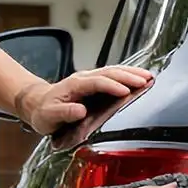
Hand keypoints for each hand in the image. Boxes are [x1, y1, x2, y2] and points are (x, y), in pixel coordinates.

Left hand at [15, 65, 154, 135]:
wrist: (38, 104)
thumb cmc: (44, 112)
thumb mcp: (49, 116)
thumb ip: (64, 113)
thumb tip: (80, 111)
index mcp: (74, 85)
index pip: (96, 82)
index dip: (112, 86)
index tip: (126, 91)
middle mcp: (83, 78)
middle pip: (109, 72)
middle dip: (128, 76)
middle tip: (146, 80)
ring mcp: (90, 79)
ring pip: (113, 71)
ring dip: (131, 73)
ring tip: (149, 77)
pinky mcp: (95, 83)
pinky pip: (113, 76)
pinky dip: (128, 75)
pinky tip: (140, 78)